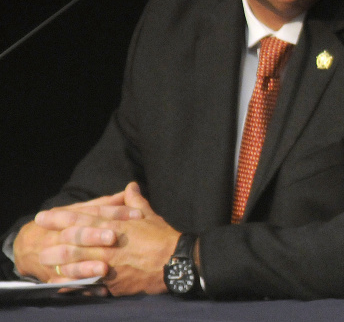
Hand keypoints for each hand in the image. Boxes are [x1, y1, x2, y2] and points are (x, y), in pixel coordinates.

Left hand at [16, 182, 180, 295]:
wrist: (176, 262)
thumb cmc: (163, 236)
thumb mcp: (149, 214)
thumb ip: (135, 201)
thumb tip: (130, 187)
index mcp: (116, 225)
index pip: (83, 219)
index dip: (62, 217)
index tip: (45, 216)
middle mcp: (108, 244)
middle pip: (75, 242)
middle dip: (54, 242)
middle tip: (38, 243)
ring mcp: (109, 264)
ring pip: (78, 263)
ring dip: (59, 263)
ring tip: (45, 263)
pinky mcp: (113, 281)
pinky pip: (90, 283)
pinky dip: (75, 284)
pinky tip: (63, 284)